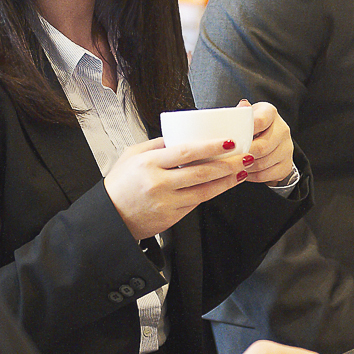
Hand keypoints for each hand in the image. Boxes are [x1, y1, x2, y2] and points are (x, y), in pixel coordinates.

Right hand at [103, 136, 247, 240]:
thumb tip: (180, 134)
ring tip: (242, 170)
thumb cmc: (119, 185)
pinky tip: (224, 184)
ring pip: (204, 190)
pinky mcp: (171, 217)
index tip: (229, 141)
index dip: (210, 146)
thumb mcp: (131, 156)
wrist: (109, 218)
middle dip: (227, 163)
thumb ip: (157, 144)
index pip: (185, 151)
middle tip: (245, 155)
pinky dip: (212, 192)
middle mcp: (158, 183)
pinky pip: (196, 202)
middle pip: (201, 172)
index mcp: (148, 163)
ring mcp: (166, 202)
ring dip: (227, 180)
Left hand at [239, 100, 294, 184]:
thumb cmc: (251, 126)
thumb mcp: (246, 115)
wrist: (270, 141)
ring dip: (246, 167)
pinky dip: (252, 176)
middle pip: (263, 146)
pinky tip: (244, 172)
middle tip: (230, 158)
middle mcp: (283, 129)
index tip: (234, 138)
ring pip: (264, 163)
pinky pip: (267, 175)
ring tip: (235, 165)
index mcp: (270, 113)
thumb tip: (241, 106)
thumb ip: (240, 113)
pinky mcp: (287, 165)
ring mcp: (287, 148)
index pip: (261, 120)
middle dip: (245, 154)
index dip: (247, 130)